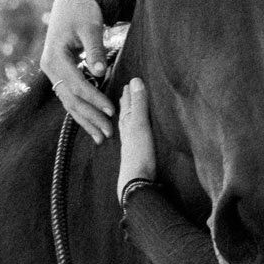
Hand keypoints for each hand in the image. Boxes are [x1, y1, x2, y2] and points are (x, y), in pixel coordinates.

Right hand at [39, 0, 115, 143]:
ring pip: (69, 101)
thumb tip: (101, 73)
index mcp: (54, 57)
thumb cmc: (82, 9)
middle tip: (108, 133)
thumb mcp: (90, 26)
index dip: (95, 99)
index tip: (112, 111)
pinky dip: (82, 109)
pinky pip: (71, 95)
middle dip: (90, 117)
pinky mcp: (61, 72)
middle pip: (71, 99)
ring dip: (86, 119)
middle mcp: (50, 67)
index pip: (77, 85)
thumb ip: (95, 50)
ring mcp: (53, 72)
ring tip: (101, 136)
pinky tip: (93, 123)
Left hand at [116, 78, 157, 202]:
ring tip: (128, 111)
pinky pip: (132, 139)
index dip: (128, 94)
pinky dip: (132, 133)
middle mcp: (126, 135)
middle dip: (125, 104)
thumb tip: (135, 80)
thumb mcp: (139, 125)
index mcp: (127, 125)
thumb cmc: (138, 153)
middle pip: (124, 115)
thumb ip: (138, 104)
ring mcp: (130, 147)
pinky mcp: (136, 158)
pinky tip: (134, 137)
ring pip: (127, 127)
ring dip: (128, 118)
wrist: (136, 184)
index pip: (126, 105)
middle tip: (125, 93)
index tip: (128, 84)